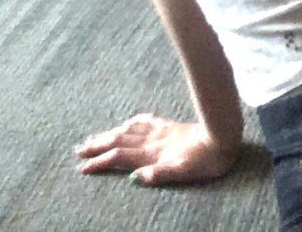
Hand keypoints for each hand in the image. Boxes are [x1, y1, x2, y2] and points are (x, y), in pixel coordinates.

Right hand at [74, 113, 239, 185]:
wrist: (222, 136)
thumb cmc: (205, 160)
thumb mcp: (182, 172)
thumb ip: (158, 174)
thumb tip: (133, 179)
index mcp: (153, 153)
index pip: (119, 157)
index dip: (100, 162)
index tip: (82, 168)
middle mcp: (152, 140)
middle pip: (119, 141)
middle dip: (97, 146)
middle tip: (78, 150)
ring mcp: (160, 131)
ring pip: (128, 130)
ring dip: (109, 134)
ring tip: (94, 137)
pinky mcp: (169, 126)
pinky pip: (145, 121)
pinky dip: (131, 123)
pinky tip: (128, 123)